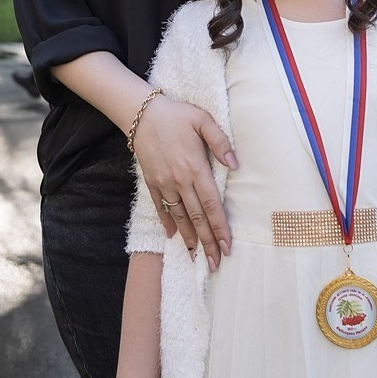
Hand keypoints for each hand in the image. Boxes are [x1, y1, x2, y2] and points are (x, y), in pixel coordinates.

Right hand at [134, 95, 236, 266]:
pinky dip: (168, 222)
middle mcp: (180, 180)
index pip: (211, 205)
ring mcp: (164, 183)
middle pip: (197, 218)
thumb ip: (220, 141)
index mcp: (196, 168)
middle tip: (215, 264)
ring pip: (179, 217)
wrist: (141, 113)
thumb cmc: (177, 115)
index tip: (227, 247)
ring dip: (189, 238)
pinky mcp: (152, 182)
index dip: (220, 228)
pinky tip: (173, 236)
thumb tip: (235, 164)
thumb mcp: (203, 120)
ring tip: (197, 256)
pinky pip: (161, 207)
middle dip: (208, 242)